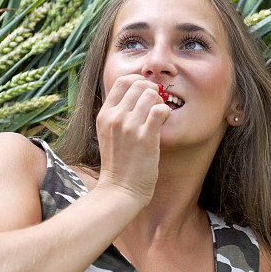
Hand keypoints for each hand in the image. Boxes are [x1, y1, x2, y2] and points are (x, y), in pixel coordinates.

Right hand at [96, 74, 171, 204]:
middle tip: (156, 105)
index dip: (139, 82)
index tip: (146, 93)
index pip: (123, 81)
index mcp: (104, 115)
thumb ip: (117, 114)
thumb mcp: (108, 134)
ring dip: (160, 101)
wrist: (120, 189)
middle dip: (152, 90)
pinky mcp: (145, 138)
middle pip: (139, 85)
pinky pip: (160, 110)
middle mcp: (115, 117)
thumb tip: (136, 95)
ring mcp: (129, 127)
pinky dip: (166, 112)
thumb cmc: (118, 164)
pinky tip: (163, 122)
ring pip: (151, 94)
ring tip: (159, 116)